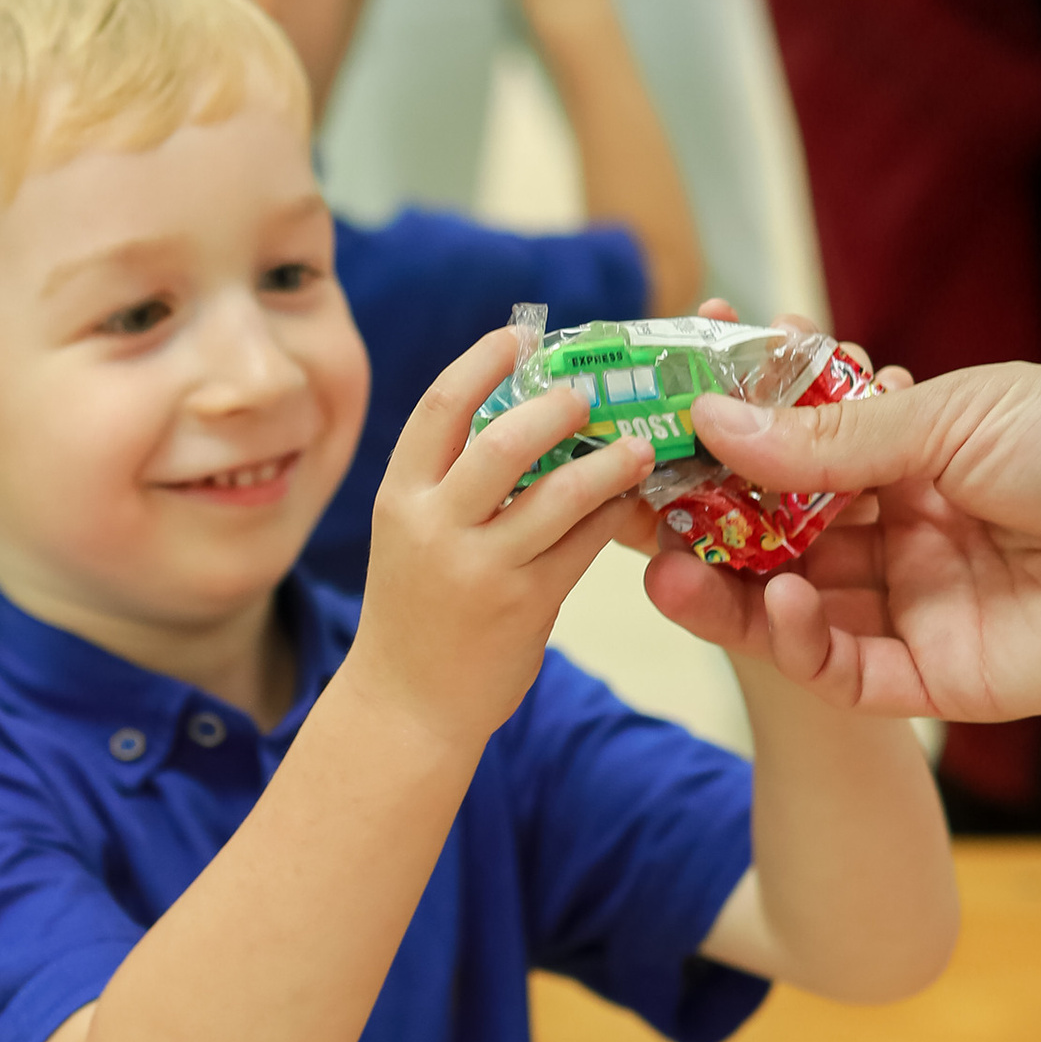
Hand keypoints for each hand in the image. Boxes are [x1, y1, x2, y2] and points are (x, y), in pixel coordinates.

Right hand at [353, 327, 653, 753]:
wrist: (406, 706)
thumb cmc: (417, 611)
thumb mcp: (411, 535)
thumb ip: (451, 482)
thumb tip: (523, 415)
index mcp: (400, 496)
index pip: (440, 407)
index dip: (482, 361)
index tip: (519, 335)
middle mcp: (434, 525)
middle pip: (506, 439)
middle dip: (558, 406)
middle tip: (591, 393)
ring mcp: (480, 567)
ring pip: (561, 493)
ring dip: (609, 462)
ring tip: (640, 446)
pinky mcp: (524, 605)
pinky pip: (584, 545)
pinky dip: (613, 517)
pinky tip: (634, 503)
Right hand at [628, 348, 1040, 721]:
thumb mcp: (947, 414)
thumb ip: (825, 444)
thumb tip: (706, 424)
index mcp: (915, 459)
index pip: (788, 466)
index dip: (715, 459)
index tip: (642, 443)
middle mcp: (912, 537)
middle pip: (780, 544)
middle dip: (702, 533)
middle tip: (624, 519)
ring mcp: (928, 611)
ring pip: (801, 613)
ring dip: (732, 595)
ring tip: (673, 568)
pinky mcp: (951, 682)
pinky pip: (852, 674)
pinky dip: (801, 646)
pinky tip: (775, 607)